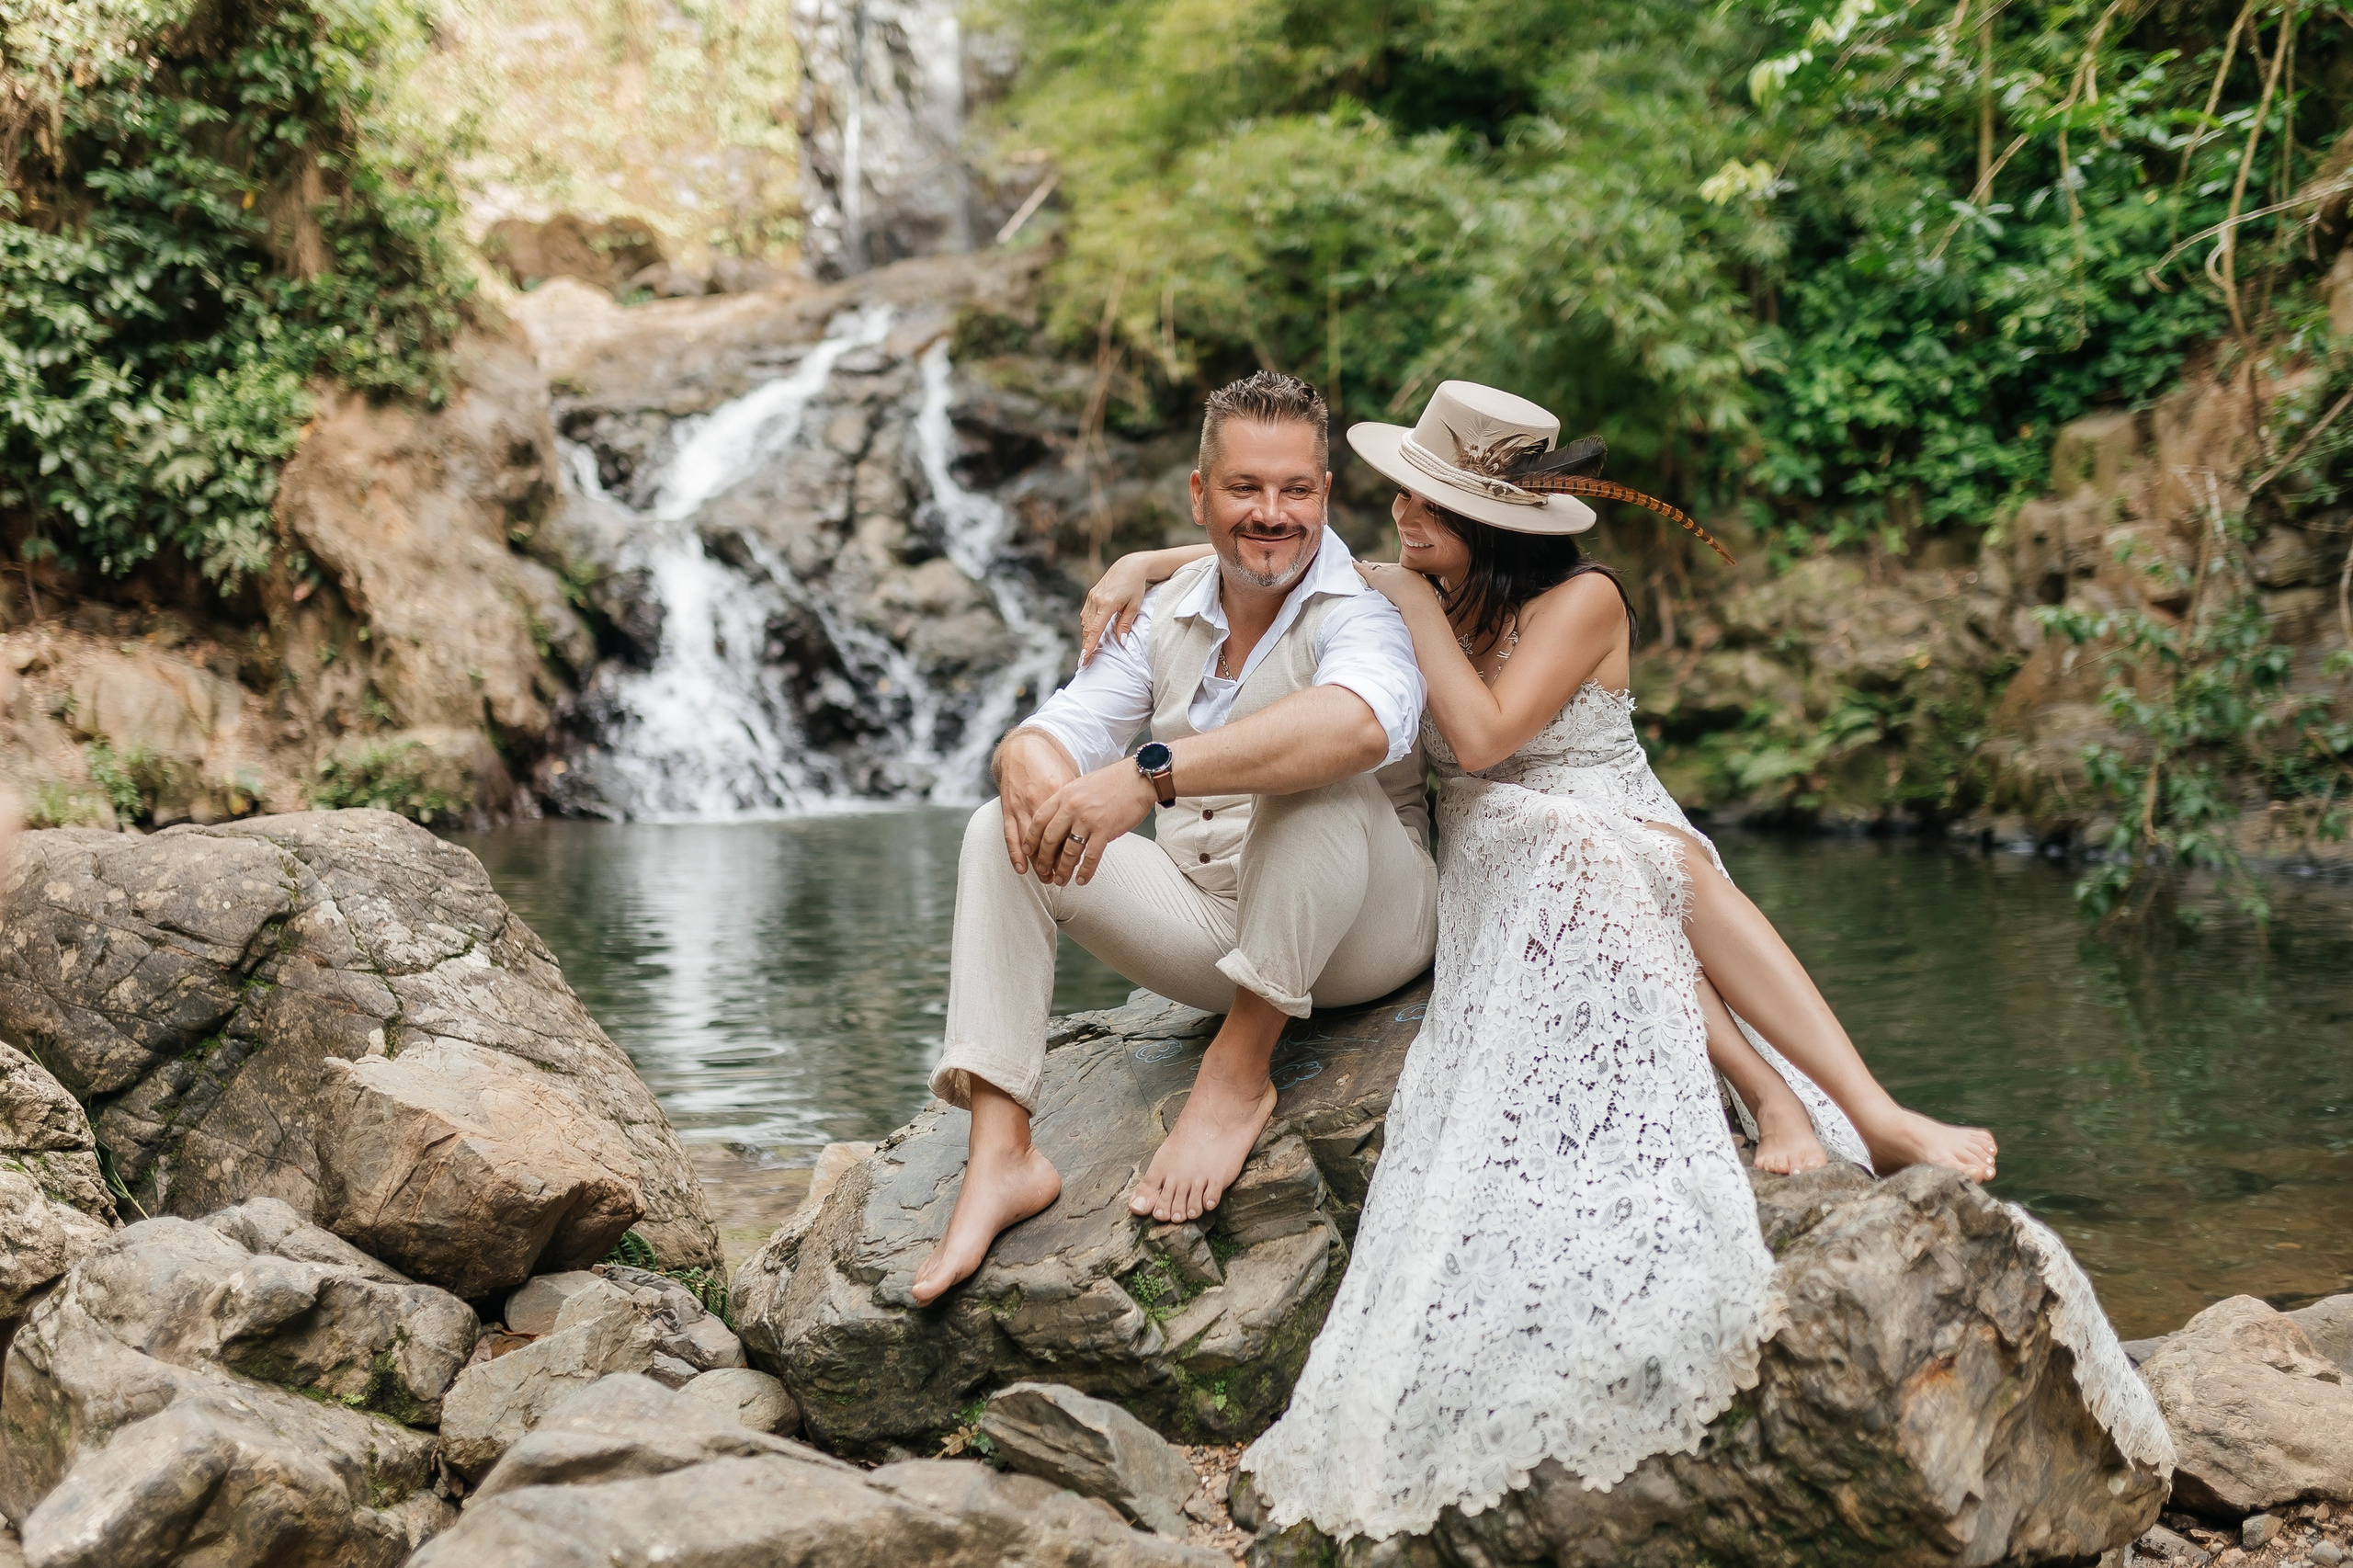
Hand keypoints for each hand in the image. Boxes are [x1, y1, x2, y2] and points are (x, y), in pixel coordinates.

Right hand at [995, 730, 1078, 874]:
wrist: (1024, 745)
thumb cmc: (1051, 763)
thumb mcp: (1071, 779)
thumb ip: (1080, 801)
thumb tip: (1096, 822)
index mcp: (1060, 793)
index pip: (1069, 829)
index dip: (1075, 850)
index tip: (1082, 865)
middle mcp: (1040, 800)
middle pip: (1050, 840)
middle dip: (1057, 863)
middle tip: (1063, 879)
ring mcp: (1022, 804)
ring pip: (1031, 842)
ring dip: (1038, 863)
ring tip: (1046, 878)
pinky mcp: (1008, 807)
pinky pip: (1010, 834)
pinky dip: (1015, 853)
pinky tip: (1021, 868)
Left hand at [1028, 762, 1155, 885]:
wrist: (1138, 778)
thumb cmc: (1114, 781)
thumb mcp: (1082, 785)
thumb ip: (1068, 801)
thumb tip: (1059, 820)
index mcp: (1064, 795)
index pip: (1039, 820)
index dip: (1031, 839)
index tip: (1029, 851)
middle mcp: (1072, 807)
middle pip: (1050, 839)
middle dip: (1044, 860)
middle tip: (1043, 871)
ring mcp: (1088, 819)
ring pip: (1068, 851)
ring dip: (1063, 870)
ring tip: (1061, 880)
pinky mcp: (1105, 830)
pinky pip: (1091, 856)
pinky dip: (1085, 871)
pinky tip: (1081, 879)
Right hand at [1080, 554, 1157, 664]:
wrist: (1130, 566)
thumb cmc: (1135, 586)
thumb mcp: (1134, 606)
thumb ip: (1125, 624)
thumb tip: (1120, 642)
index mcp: (1106, 604)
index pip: (1095, 630)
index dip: (1089, 647)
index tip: (1084, 659)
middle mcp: (1096, 600)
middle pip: (1088, 628)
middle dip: (1086, 645)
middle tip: (1084, 661)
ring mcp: (1091, 597)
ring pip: (1085, 622)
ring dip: (1087, 636)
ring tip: (1088, 650)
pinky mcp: (1091, 595)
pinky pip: (1086, 615)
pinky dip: (1088, 625)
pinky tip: (1092, 632)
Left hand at [1355, 560, 1440, 611]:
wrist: (1417, 601)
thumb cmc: (1424, 603)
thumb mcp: (1427, 597)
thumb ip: (1426, 599)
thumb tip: (1429, 610)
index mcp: (1410, 573)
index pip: (1398, 570)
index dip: (1391, 571)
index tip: (1388, 572)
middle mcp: (1398, 570)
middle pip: (1385, 567)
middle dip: (1378, 567)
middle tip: (1369, 563)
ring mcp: (1386, 573)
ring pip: (1373, 567)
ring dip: (1365, 566)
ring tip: (1357, 563)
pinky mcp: (1376, 578)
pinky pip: (1364, 570)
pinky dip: (1356, 567)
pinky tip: (1351, 563)